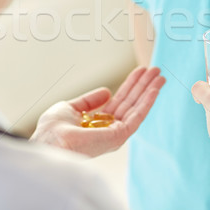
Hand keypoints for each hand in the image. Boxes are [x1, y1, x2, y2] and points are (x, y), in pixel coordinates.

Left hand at [30, 67, 164, 156]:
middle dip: (143, 86)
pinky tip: (154, 89)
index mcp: (99, 124)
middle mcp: (110, 129)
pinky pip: (138, 116)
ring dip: (150, 91)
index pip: (120, 102)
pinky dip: (147, 102)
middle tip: (155, 70)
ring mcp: (116, 133)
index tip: (140, 72)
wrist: (50, 140)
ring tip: (159, 76)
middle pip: (131, 103)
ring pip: (137, 108)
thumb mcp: (71, 108)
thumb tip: (107, 92)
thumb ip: (89, 101)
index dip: (130, 85)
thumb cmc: (53, 130)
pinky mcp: (120, 135)